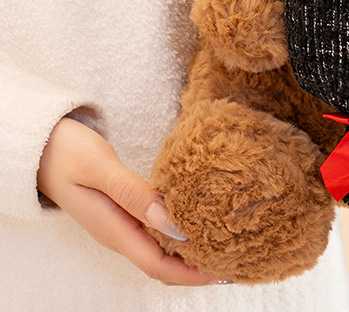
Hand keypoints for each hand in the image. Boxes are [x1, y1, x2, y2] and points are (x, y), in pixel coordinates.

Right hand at [37, 117, 230, 285]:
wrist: (40, 147)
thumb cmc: (67, 153)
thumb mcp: (100, 168)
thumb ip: (133, 193)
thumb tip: (169, 221)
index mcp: (113, 230)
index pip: (158, 265)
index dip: (191, 273)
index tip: (223, 270)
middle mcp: (118, 233)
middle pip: (162, 264)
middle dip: (197, 268)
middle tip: (236, 259)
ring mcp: (120, 224)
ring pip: (159, 249)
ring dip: (190, 252)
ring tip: (226, 245)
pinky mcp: (123, 211)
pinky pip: (154, 232)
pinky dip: (178, 233)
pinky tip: (198, 222)